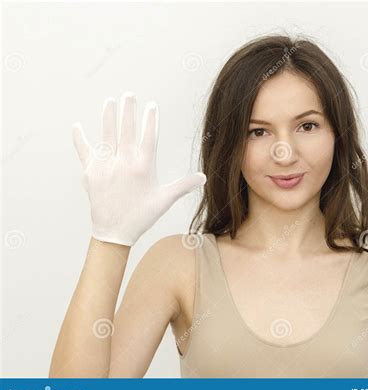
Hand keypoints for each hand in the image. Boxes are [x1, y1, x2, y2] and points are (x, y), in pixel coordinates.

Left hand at [72, 92, 205, 245]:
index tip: (152, 106)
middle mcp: (124, 162)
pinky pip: (85, 151)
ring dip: (108, 117)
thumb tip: (203, 177)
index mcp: (143, 167)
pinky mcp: (90, 172)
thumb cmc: (142, 216)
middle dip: (129, 110)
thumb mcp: (164, 200)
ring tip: (110, 101)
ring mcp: (105, 165)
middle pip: (127, 130)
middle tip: (129, 94)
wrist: (114, 232)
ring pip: (107, 135)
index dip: (151, 119)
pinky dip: (80, 139)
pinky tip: (77, 126)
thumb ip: (184, 186)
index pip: (149, 136)